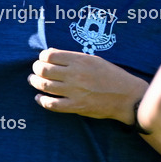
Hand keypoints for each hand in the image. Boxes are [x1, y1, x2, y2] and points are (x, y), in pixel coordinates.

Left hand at [28, 48, 146, 123]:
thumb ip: (73, 58)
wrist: (127, 96)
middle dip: (36, 68)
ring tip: (33, 80)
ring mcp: (74, 91)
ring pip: (44, 86)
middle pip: (44, 69)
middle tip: (36, 69)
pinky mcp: (76, 106)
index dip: (42, 56)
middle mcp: (75, 74)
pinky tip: (39, 98)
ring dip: (35, 82)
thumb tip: (51, 54)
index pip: (50, 55)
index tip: (42, 58)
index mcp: (80, 60)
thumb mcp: (94, 59)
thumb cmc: (112, 75)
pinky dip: (42, 100)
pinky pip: (52, 104)